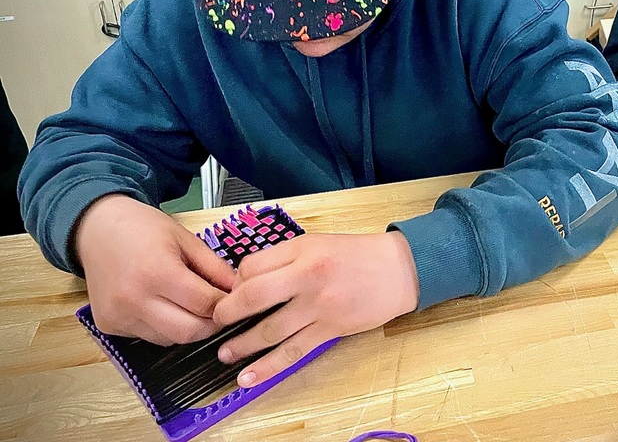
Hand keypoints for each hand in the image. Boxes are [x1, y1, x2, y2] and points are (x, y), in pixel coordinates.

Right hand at [75, 194, 234, 344]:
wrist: (97, 229)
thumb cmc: (143, 228)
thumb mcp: (186, 239)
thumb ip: (215, 267)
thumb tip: (240, 290)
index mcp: (157, 272)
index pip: (205, 304)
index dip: (226, 304)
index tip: (234, 299)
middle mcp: (134, 299)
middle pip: (189, 332)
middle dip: (211, 324)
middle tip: (218, 308)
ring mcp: (119, 316)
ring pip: (170, 339)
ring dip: (188, 327)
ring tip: (189, 303)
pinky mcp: (109, 326)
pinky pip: (149, 336)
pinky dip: (164, 328)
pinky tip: (164, 306)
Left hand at [213, 231, 418, 387]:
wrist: (399, 270)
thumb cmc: (357, 254)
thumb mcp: (318, 242)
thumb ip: (284, 257)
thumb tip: (248, 280)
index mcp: (302, 251)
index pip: (252, 266)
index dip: (234, 280)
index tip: (232, 290)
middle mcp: (308, 277)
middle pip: (253, 297)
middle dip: (227, 313)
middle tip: (216, 322)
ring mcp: (319, 307)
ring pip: (269, 330)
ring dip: (241, 345)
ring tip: (225, 354)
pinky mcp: (330, 330)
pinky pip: (292, 352)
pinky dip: (267, 367)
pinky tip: (248, 378)